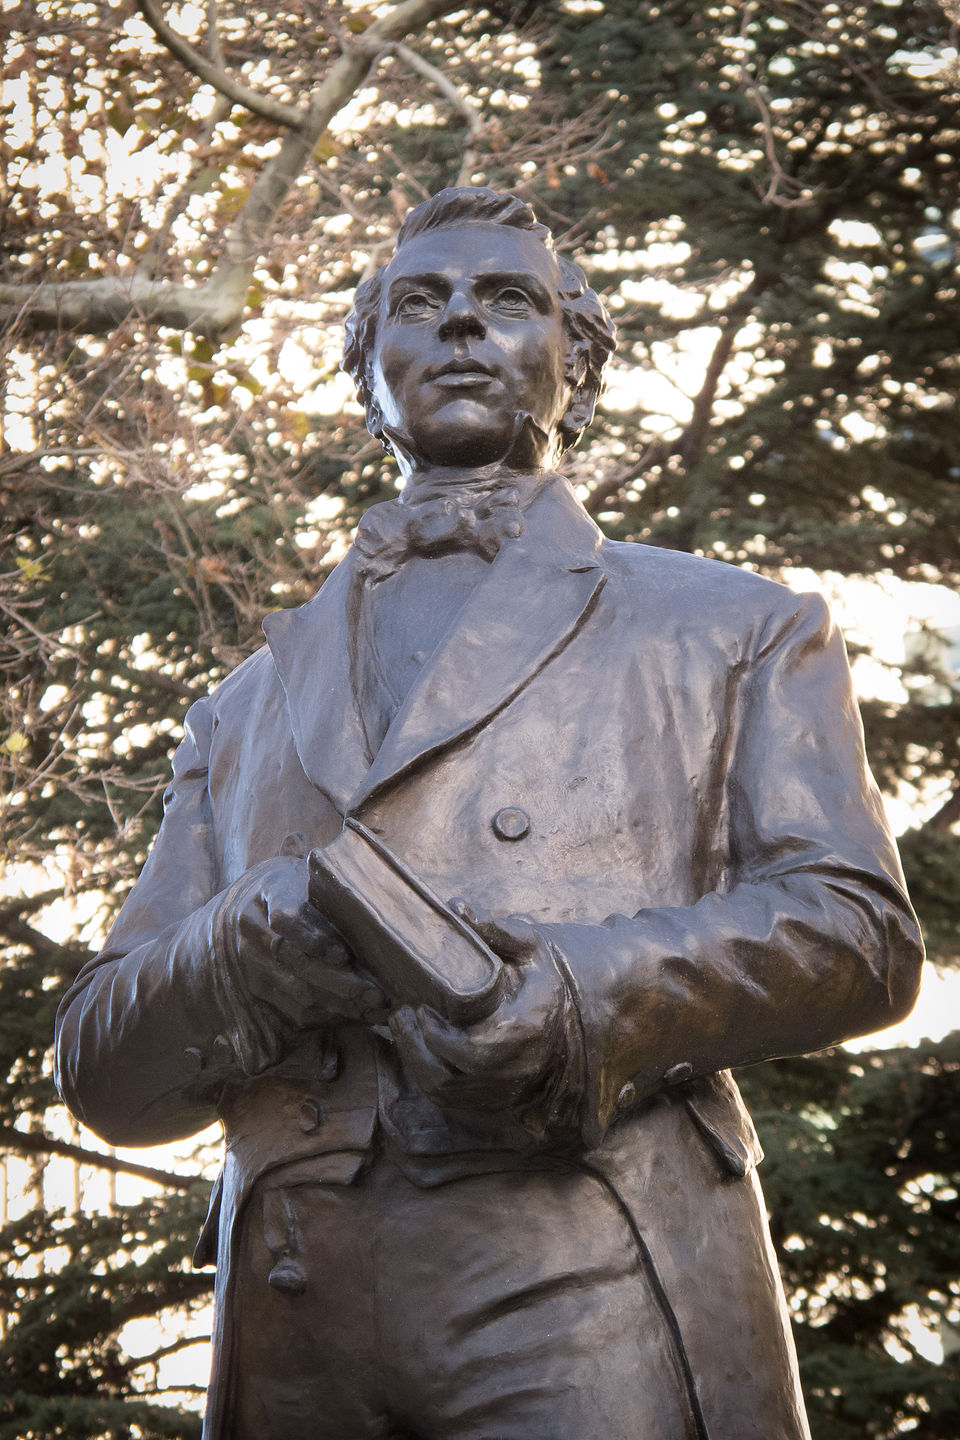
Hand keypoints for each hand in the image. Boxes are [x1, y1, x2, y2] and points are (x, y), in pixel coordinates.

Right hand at [216, 854, 386, 1028]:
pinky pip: (290, 1010)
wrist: (245, 901)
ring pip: (296, 991)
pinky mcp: (255, 986)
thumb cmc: (296, 887)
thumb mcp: (309, 876)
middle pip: (296, 962)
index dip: (315, 940)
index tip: (344, 955)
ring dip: (339, 1004)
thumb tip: (378, 928)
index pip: (286, 919)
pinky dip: (325, 1016)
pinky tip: (353, 1015)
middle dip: (341, 983)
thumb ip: (333, 896)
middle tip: (376, 994)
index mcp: (270, 890)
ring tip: (374, 1009)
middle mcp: (253, 927)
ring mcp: (250, 960)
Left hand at [389, 906, 566, 1112]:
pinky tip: (412, 1044)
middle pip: (452, 1075)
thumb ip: (501, 931)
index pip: (477, 1050)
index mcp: (528, 1029)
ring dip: (414, 1059)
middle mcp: (515, 1068)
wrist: (561, 1022)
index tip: (421, 1009)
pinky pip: (446, 1097)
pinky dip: (422, 1072)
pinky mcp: (488, 1101)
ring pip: (444, 1090)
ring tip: (399, 1024)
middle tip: (400, 1012)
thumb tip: (459, 910)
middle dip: (417, 1046)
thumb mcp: (531, 950)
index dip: (441, 1038)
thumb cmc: (539, 981)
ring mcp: (500, 1090)